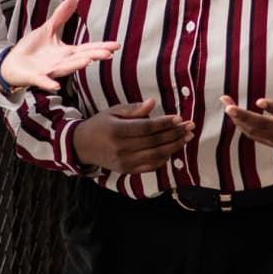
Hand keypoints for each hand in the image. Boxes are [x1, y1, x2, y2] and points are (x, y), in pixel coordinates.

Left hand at [0, 0, 118, 91]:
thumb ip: (61, 16)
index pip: (87, 48)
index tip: (115, 45)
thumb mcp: (48, 29)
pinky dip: (49, 83)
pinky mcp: (35, 76)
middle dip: (93, 56)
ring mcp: (48, 70)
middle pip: (80, 58)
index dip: (101, 47)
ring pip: (64, 68)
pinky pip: (43, 80)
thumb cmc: (31, 49)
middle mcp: (61, 62)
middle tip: (108, 54)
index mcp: (65, 52)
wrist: (12, 63)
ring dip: (75, 65)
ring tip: (87, 61)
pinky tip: (56, 85)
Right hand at [73, 99, 194, 173]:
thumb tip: (153, 103)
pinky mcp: (127, 170)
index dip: (164, 123)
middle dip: (175, 134)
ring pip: (155, 156)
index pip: (146, 128)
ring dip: (174, 147)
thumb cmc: (100, 124)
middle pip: (154, 142)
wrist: (82, 146)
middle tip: (190, 126)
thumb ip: (133, 109)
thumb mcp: (113, 112)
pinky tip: (173, 149)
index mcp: (117, 131)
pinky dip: (164, 158)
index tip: (179, 118)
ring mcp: (125, 162)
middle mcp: (121, 149)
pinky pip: (150, 166)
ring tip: (187, 137)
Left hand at [221, 61, 272, 166]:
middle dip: (243, 115)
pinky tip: (235, 117)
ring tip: (226, 105)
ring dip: (239, 119)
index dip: (272, 108)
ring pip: (255, 132)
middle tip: (228, 105)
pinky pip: (255, 136)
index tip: (259, 101)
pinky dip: (244, 127)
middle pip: (262, 125)